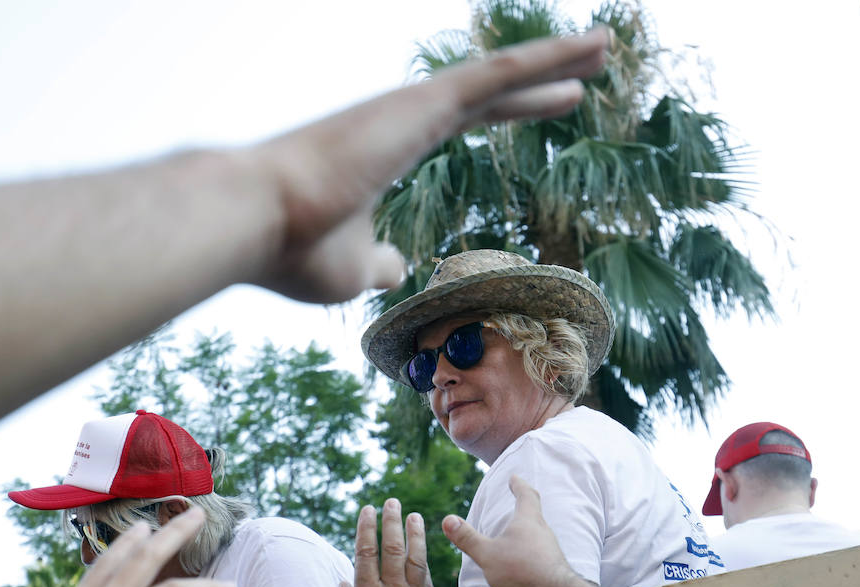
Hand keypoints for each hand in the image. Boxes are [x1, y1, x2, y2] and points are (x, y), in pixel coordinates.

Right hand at [247, 29, 607, 303]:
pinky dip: (545, 60)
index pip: (464, 121)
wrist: (255, 220)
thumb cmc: (294, 251)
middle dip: (541, 81)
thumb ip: (377, 262)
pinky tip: (587, 51)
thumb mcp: (350, 267)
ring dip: (555, 59)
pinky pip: (497, 74)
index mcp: (390, 148)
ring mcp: (414, 106)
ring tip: (605, 46)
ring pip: (500, 74)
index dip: (512, 111)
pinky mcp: (423, 103)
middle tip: (586, 70)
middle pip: (490, 91)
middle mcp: (404, 117)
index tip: (552, 105)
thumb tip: (396, 267)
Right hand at [338, 499, 436, 586]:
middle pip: (392, 548)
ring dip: (415, 534)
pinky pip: (427, 579)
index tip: (367, 511)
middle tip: (392, 503)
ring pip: (415, 558)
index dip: (366, 527)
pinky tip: (424, 551)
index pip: (365, 551)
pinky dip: (424, 562)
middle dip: (391, 522)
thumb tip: (344, 584)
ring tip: (414, 517)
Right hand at [442, 476, 578, 586]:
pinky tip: (520, 567)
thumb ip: (467, 538)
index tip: (514, 477)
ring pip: (538, 537)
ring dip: (527, 535)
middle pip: (535, 515)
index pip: (526, 495)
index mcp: (528, 521)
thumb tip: (447, 520)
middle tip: (519, 502)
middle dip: (525, 509)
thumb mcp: (487, 553)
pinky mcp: (552, 571)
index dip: (519, 485)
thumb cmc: (520, 570)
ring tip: (516, 536)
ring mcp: (550, 552)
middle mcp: (543, 533)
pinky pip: (538, 558)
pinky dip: (528, 556)